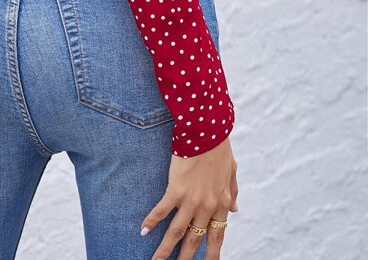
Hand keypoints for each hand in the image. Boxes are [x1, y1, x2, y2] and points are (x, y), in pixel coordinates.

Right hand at [140, 136, 237, 259]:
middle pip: (194, 240)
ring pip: (177, 232)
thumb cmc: (219, 148)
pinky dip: (152, 221)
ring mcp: (191, 200)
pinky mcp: (176, 190)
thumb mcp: (232, 172)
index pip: (217, 235)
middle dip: (186, 258)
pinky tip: (143, 230)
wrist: (207, 131)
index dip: (212, 253)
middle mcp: (206, 207)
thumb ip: (233, 193)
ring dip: (166, 249)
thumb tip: (234, 211)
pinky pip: (162, 210)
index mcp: (221, 202)